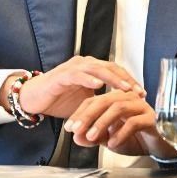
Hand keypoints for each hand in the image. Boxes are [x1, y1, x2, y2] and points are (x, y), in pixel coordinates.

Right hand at [15, 56, 144, 117]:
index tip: (143, 93)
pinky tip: (99, 85)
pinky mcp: (61, 75)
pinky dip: (89, 79)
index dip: (131, 81)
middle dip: (127, 80)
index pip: (117, 71)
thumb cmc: (60, 100)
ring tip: (125, 89)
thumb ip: (103, 103)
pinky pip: (77, 75)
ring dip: (113, 79)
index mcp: (93, 68)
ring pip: (98, 69)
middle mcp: (85, 64)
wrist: (33, 99)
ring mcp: (73, 68)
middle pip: (112, 67)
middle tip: (139, 92)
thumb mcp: (86, 103)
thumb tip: (123, 114)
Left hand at [63, 90, 174, 157]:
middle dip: (88, 115)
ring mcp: (142, 107)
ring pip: (118, 107)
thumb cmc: (137, 139)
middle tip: (76, 129)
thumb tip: (76, 136)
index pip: (95, 100)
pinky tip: (113, 144)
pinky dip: (120, 133)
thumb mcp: (109, 139)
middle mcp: (130, 99)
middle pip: (105, 100)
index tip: (69, 127)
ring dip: (102, 122)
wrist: (161, 147)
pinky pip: (134, 122)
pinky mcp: (153, 119)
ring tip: (92, 136)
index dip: (80, 113)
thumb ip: (93, 137)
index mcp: (118, 100)